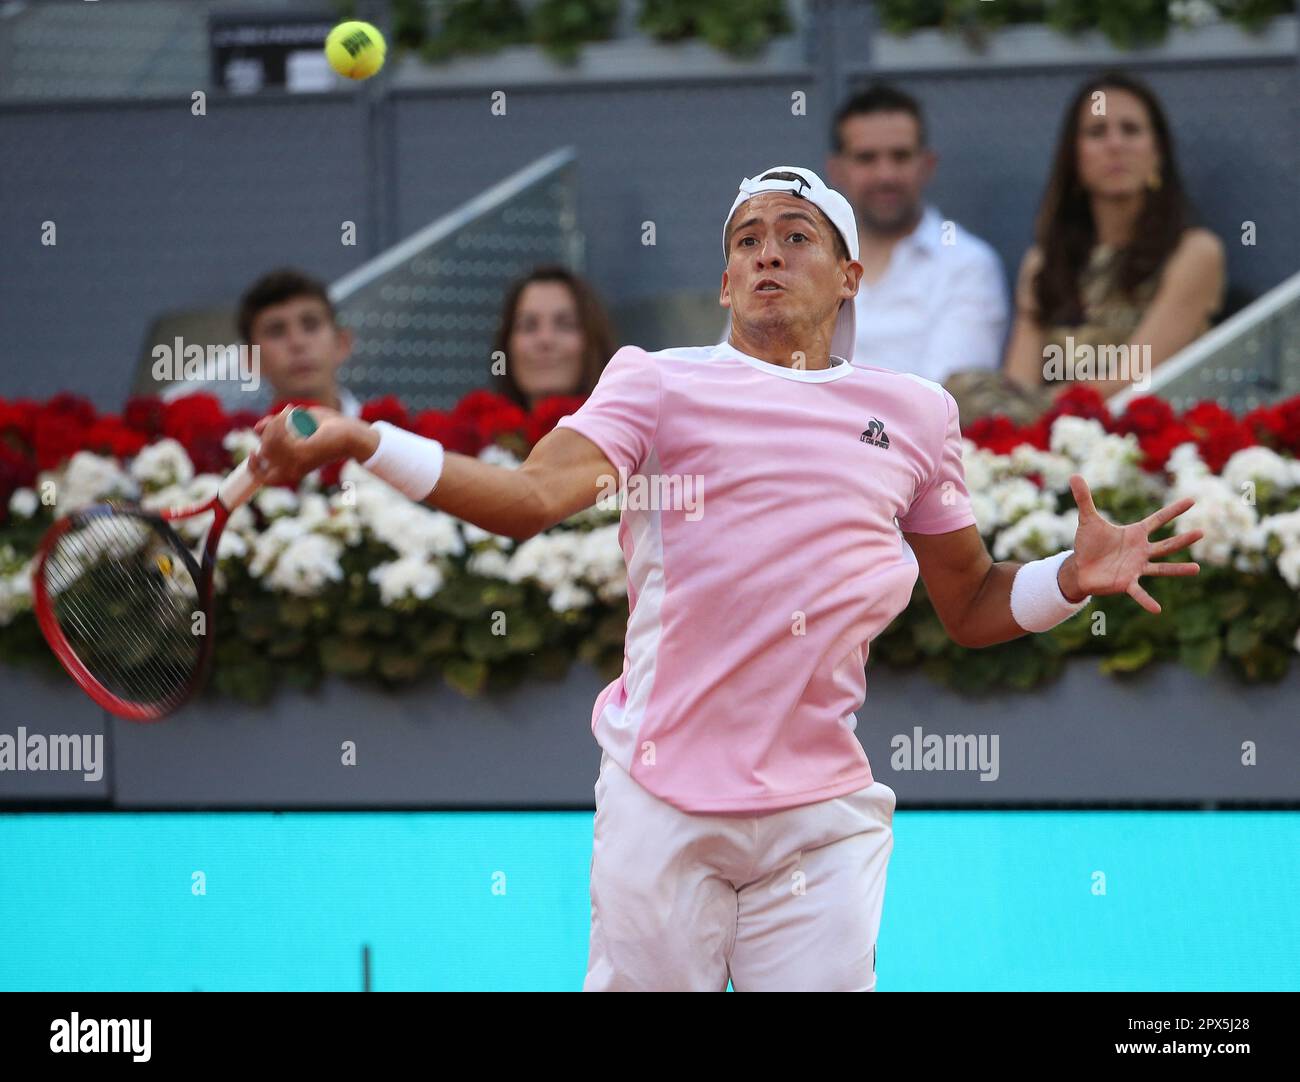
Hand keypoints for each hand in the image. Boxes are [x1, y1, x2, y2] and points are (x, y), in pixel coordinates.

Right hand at [246, 406, 368, 486]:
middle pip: (263, 453)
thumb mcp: (298, 426)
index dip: (254, 466)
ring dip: (275, 424)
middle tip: (282, 417)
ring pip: (268, 444)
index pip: (263, 478)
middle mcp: (293, 470)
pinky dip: (280, 421)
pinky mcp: (301, 453)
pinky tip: (291, 414)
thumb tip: (257, 428)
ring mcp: (296, 463)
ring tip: (290, 413)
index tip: (253, 451)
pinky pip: (276, 436)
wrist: (352, 435)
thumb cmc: (328, 431)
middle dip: (268, 432)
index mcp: (293, 470)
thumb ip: (277, 427)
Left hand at [1063, 473, 1203, 613]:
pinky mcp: (1126, 582)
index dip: (1173, 510)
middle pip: (1166, 544)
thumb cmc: (1088, 544)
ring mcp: (1136, 567)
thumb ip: (1084, 498)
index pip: (1157, 519)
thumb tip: (1074, 475)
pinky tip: (1158, 610)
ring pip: (1161, 567)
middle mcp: (1140, 550)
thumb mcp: (1087, 519)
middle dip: (1183, 539)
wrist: (1080, 567)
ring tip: (1197, 569)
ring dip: (1178, 569)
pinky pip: (1139, 592)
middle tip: (1202, 532)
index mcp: (1134, 534)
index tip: (1191, 500)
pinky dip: (1146, 600)